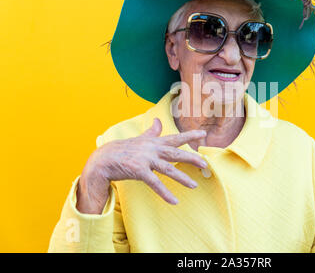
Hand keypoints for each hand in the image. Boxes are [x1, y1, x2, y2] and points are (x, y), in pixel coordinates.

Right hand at [76, 118, 207, 213]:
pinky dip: (165, 193)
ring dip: (182, 178)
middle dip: (192, 158)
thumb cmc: (123, 150)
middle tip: (205, 164)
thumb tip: (158, 121)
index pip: (174, 138)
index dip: (189, 136)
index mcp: (153, 142)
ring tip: (194, 185)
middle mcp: (151, 149)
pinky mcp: (138, 171)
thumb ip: (152, 132)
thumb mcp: (139, 140)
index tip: (203, 134)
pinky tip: (174, 201)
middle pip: (176, 153)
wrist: (103, 159)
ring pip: (168, 169)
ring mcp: (145, 159)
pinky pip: (155, 183)